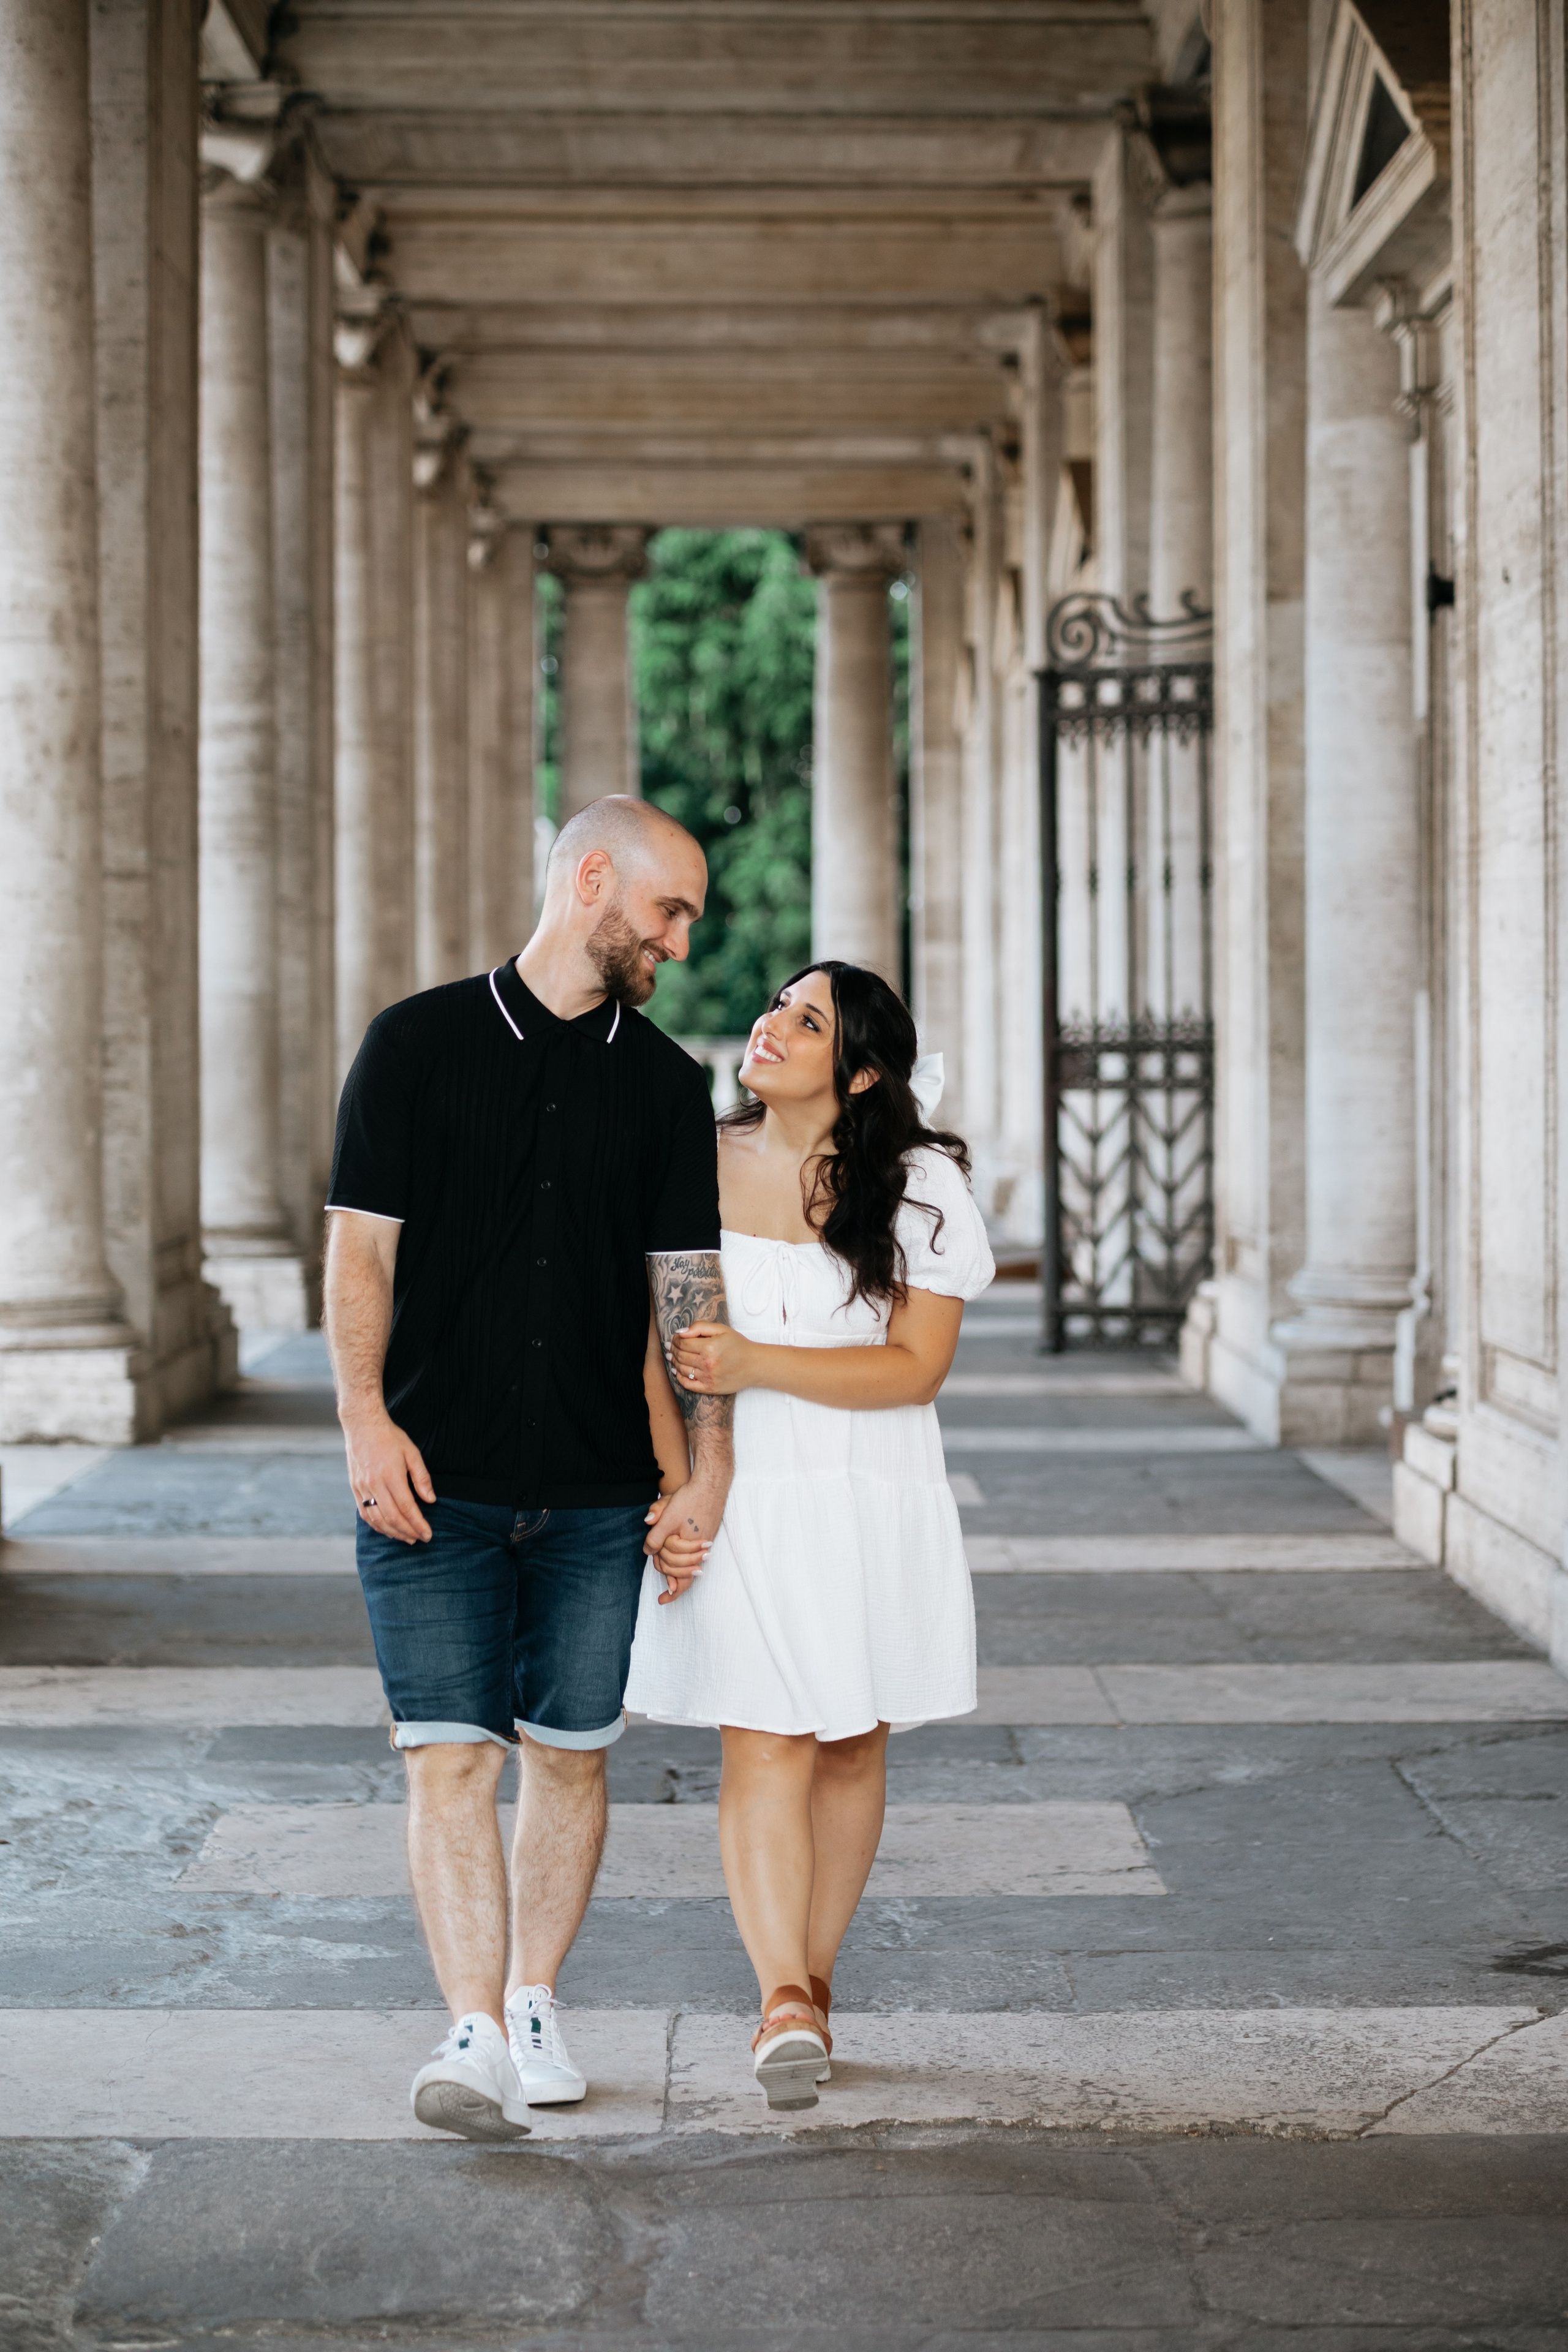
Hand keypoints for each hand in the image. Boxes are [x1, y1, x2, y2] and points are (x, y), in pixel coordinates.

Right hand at [342, 1408, 435, 1544]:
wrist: (362, 1426)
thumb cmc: (390, 1438)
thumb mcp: (412, 1452)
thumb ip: (421, 1477)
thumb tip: (430, 1500)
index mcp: (391, 1475)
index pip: (407, 1507)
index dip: (418, 1524)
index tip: (428, 1534)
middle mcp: (374, 1484)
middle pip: (392, 1517)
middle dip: (408, 1531)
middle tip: (420, 1539)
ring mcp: (362, 1488)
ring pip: (377, 1519)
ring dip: (393, 1532)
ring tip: (407, 1538)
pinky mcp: (355, 1488)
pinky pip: (365, 1513)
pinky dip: (377, 1526)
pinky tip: (387, 1529)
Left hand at [644, 1473, 725, 1603]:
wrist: (711, 1485)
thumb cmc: (689, 1499)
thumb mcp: (667, 1516)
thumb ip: (655, 1535)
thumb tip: (647, 1550)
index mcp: (686, 1546)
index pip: (679, 1575)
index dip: (671, 1590)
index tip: (662, 1600)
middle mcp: (698, 1548)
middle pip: (684, 1573)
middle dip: (674, 1581)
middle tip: (666, 1591)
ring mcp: (704, 1542)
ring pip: (692, 1565)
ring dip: (682, 1575)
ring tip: (674, 1587)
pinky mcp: (707, 1534)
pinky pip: (697, 1556)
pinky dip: (689, 1563)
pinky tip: (687, 1564)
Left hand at [670, 1320, 754, 1396]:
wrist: (755, 1365)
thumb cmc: (738, 1345)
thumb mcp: (721, 1329)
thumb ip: (700, 1327)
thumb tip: (680, 1333)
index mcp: (710, 1347)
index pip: (683, 1343)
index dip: (675, 1340)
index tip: (675, 1338)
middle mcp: (708, 1364)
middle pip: (680, 1356)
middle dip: (674, 1350)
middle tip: (671, 1347)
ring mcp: (708, 1378)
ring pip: (682, 1370)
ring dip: (675, 1363)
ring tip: (673, 1357)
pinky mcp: (710, 1388)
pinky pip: (688, 1385)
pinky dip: (680, 1378)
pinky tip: (678, 1371)